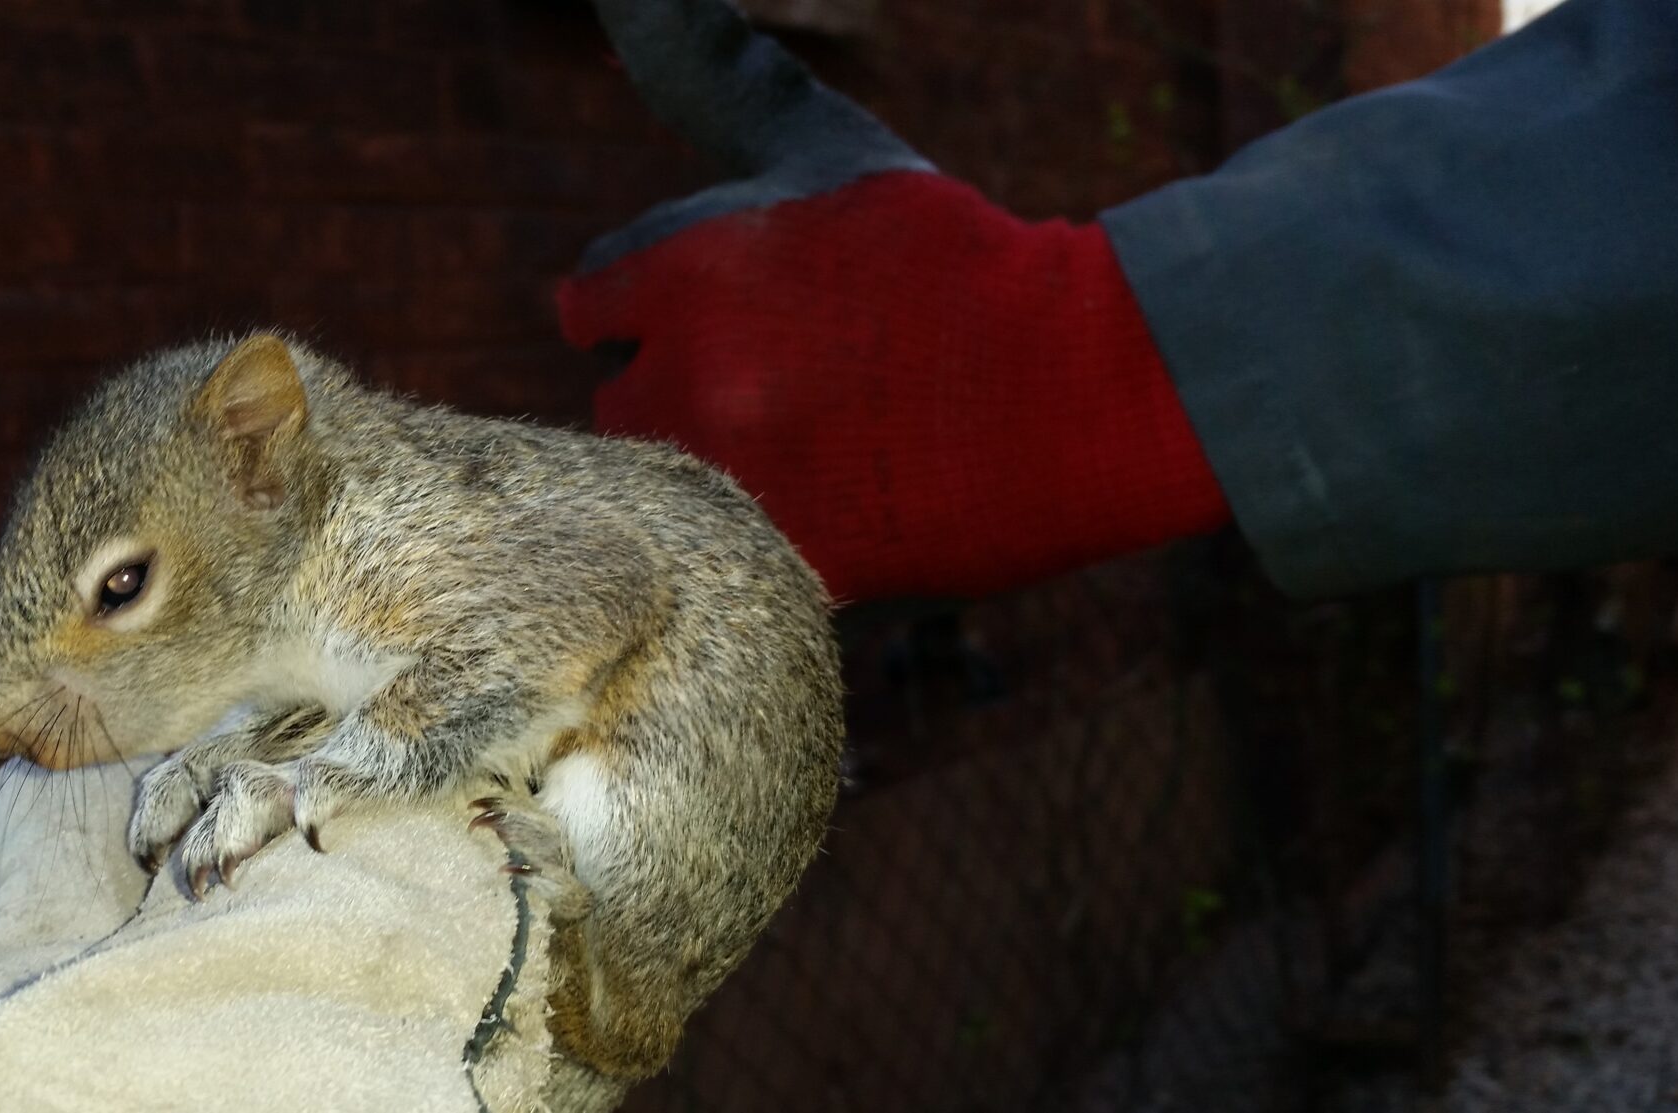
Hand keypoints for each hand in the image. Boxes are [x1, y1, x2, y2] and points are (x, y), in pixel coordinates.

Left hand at [563, 0, 1228, 602]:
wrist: (1085, 386)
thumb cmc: (946, 256)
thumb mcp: (820, 149)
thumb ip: (710, 72)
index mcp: (681, 274)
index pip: (593, 302)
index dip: (656, 306)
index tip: (728, 313)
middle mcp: (689, 385)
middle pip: (621, 406)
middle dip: (683, 393)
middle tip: (793, 383)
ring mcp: (733, 489)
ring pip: (663, 490)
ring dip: (713, 473)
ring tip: (817, 447)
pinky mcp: (780, 574)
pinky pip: (724, 567)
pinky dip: (767, 547)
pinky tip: (842, 507)